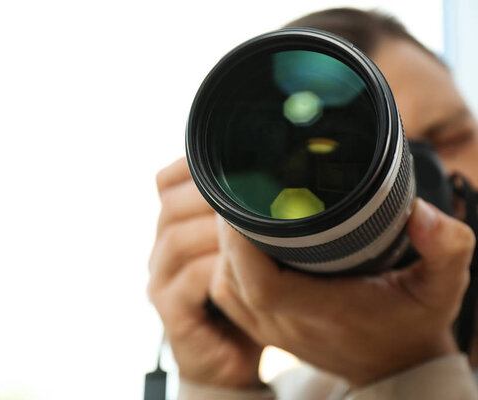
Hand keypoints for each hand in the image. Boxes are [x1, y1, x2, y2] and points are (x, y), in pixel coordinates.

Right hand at [148, 158, 263, 388]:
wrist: (234, 351)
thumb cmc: (246, 291)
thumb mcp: (246, 243)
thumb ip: (247, 209)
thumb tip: (284, 164)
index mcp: (175, 225)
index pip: (168, 181)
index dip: (195, 166)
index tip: (238, 155)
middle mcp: (161, 247)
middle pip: (170, 204)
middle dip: (212, 192)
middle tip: (256, 184)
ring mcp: (162, 280)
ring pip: (178, 239)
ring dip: (217, 229)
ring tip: (256, 221)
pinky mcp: (170, 312)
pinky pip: (190, 279)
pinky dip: (218, 267)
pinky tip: (246, 261)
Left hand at [210, 198, 474, 386]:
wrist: (395, 365)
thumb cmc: (412, 322)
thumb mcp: (442, 285)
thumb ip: (446, 247)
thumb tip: (420, 213)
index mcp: (326, 311)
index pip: (262, 284)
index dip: (241, 243)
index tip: (244, 202)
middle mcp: (289, 325)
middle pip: (235, 276)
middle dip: (231, 231)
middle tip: (242, 192)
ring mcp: (271, 331)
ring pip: (225, 284)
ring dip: (226, 247)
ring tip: (241, 212)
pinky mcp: (263, 331)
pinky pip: (227, 297)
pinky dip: (227, 267)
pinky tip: (242, 244)